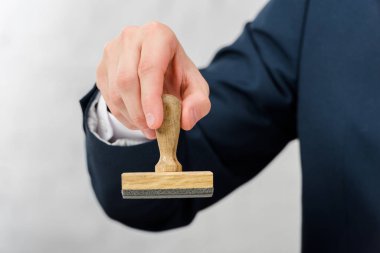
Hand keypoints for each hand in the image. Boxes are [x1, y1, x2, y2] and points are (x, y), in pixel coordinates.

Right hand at [96, 22, 210, 138]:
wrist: (161, 68)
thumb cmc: (178, 75)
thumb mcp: (196, 88)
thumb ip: (198, 104)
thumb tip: (185, 121)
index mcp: (158, 35)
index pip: (149, 68)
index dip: (151, 99)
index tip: (156, 124)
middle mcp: (132, 37)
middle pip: (127, 80)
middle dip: (139, 112)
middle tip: (152, 131)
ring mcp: (113, 50)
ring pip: (115, 90)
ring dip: (131, 116)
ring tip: (147, 127)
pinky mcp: (102, 66)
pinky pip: (107, 96)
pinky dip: (122, 115)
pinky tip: (137, 119)